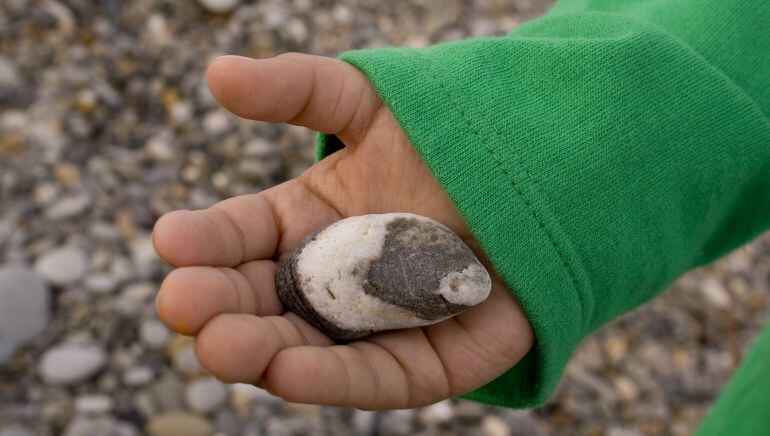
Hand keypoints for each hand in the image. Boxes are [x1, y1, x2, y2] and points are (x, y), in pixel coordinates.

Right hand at [153, 53, 533, 408]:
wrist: (540, 176)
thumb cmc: (446, 140)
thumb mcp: (368, 104)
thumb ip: (297, 88)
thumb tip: (215, 73)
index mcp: (303, 226)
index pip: (240, 237)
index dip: (204, 240)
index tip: (168, 238)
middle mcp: (327, 282)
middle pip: (261, 301)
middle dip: (219, 304)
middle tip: (181, 303)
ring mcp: (371, 326)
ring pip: (305, 347)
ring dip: (258, 350)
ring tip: (217, 345)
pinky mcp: (421, 364)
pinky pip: (372, 376)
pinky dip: (332, 379)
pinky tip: (286, 374)